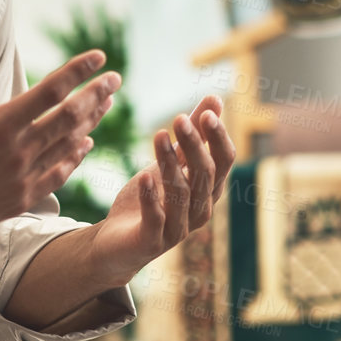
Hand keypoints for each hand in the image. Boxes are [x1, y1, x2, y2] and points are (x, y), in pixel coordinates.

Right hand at [0, 22, 119, 242]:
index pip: (50, 90)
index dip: (78, 71)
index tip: (99, 57)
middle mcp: (15, 153)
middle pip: (69, 117)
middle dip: (96, 95)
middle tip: (115, 79)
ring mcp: (20, 179)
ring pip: (68, 146)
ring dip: (90, 123)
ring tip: (106, 105)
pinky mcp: (19, 200)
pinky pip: (57, 176)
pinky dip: (74, 158)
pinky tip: (85, 144)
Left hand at [88, 95, 235, 284]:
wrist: (116, 242)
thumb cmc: (148, 198)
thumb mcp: (169, 162)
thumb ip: (193, 134)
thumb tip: (216, 98)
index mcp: (208, 190)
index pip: (224, 161)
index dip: (217, 138)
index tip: (206, 112)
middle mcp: (200, 211)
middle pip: (205, 175)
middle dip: (194, 145)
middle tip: (177, 119)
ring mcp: (177, 229)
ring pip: (181, 193)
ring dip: (169, 163)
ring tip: (157, 136)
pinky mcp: (152, 242)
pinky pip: (156, 218)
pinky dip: (150, 197)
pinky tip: (143, 176)